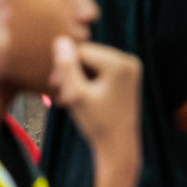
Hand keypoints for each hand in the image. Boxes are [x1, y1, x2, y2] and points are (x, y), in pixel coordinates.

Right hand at [50, 37, 141, 156]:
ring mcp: (131, 68)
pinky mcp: (128, 77)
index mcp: (120, 64)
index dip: (64, 68)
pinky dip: (88, 81)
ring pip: (92, 63)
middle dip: (71, 73)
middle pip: (88, 55)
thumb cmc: (97, 124)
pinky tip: (79, 97)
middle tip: (60, 94)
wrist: (118, 147)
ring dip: (77, 78)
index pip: (81, 51)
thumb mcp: (76, 95)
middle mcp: (130, 61)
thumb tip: (61, 39)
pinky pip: (101, 70)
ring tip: (68, 98)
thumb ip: (67, 67)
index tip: (55, 87)